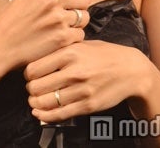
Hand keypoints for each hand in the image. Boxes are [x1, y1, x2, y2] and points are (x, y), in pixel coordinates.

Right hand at [0, 0, 90, 71]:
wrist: (0, 45)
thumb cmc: (12, 19)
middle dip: (79, 5)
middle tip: (67, 11)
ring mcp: (58, 18)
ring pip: (84, 17)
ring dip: (76, 22)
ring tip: (60, 25)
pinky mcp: (62, 38)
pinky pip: (80, 34)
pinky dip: (72, 37)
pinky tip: (57, 37)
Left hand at [25, 40, 149, 121]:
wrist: (131, 70)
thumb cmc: (105, 54)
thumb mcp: (82, 44)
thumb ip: (62, 49)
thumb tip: (38, 56)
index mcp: (69, 52)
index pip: (34, 67)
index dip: (27, 74)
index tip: (29, 75)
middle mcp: (74, 71)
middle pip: (36, 86)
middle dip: (30, 89)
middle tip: (31, 88)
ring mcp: (81, 90)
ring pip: (46, 102)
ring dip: (35, 103)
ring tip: (34, 100)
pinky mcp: (87, 105)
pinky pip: (60, 114)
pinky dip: (45, 116)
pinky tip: (39, 113)